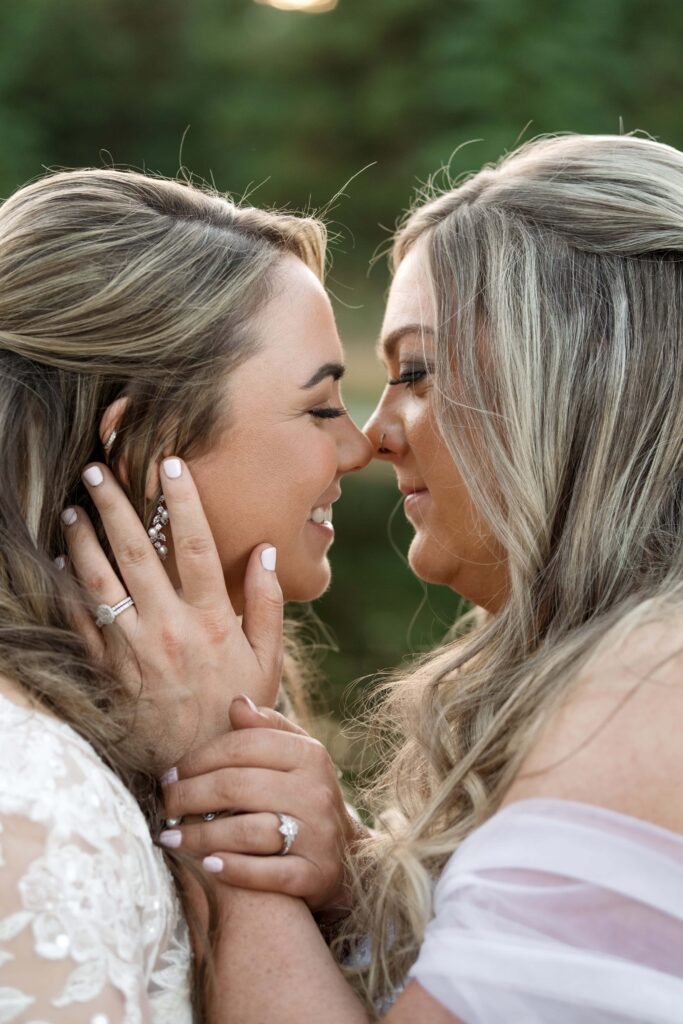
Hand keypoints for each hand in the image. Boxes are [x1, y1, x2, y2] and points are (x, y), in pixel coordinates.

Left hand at [61, 458, 283, 764]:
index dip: (181, 500)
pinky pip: (82, 620)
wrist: (199, 769)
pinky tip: (59, 562)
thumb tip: (265, 552)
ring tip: (71, 508)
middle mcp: (169, 626)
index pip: (195, 544)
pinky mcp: (109, 669)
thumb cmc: (236, 709)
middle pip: (135, 551)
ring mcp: (134, 648)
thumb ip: (268, 605)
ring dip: (81, 539)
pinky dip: (67, 589)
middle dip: (114, 505)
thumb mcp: (267, 660)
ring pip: (100, 580)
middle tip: (97, 470)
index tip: (168, 463)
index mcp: (212, 618)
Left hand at [160, 696, 366, 912]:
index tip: (170, 773)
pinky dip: (235, 869)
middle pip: (238, 787)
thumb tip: (236, 702)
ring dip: (201, 835)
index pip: (243, 746)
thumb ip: (266, 728)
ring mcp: (319, 835)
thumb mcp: (294, 755)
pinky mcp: (317, 875)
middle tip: (164, 804)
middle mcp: (317, 792)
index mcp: (309, 754)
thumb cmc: (303, 795)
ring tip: (170, 836)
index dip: (199, 758)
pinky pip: (268, 874)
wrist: (347, 854)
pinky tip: (208, 865)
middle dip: (189, 795)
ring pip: (248, 831)